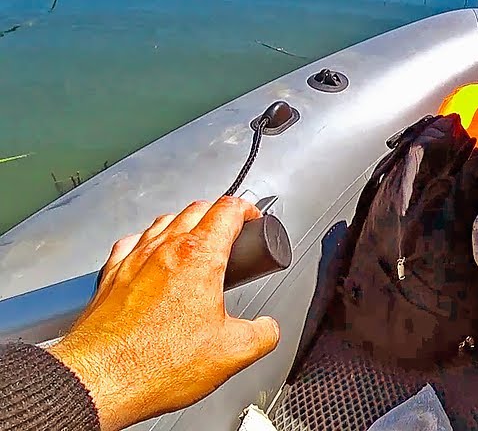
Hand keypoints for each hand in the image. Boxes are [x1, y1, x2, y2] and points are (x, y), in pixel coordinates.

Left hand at [49, 197, 280, 430]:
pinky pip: (131, 243)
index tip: (252, 216)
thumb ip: (263, 334)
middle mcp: (163, 250)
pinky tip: (150, 256)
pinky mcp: (109, 277)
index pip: (227, 210)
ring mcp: (132, 261)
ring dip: (183, 223)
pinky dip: (148, 241)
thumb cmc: (154, 364)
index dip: (247, 208)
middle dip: (218, 213)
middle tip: (230, 228)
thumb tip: (267, 329)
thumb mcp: (232, 352)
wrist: (99, 380)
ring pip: (162, 222)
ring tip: (194, 238)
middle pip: (195, 209)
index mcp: (198, 257)